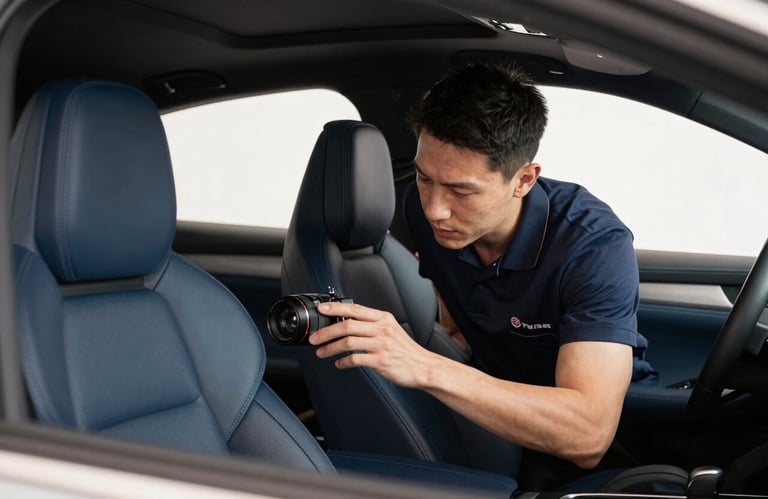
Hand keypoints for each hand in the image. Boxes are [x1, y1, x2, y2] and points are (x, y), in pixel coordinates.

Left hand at [308, 301, 434, 387]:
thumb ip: (372, 324)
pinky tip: (339, 364)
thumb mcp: (391, 329)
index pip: (355, 309)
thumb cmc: (406, 350)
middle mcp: (382, 329)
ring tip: (321, 352)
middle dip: (327, 331)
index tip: (322, 309)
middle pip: (347, 325)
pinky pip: (355, 359)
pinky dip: (343, 362)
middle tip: (315, 337)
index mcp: (383, 318)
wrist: (424, 367)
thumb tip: (347, 323)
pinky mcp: (381, 361)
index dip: (336, 308)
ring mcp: (382, 345)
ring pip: (348, 342)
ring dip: (330, 348)